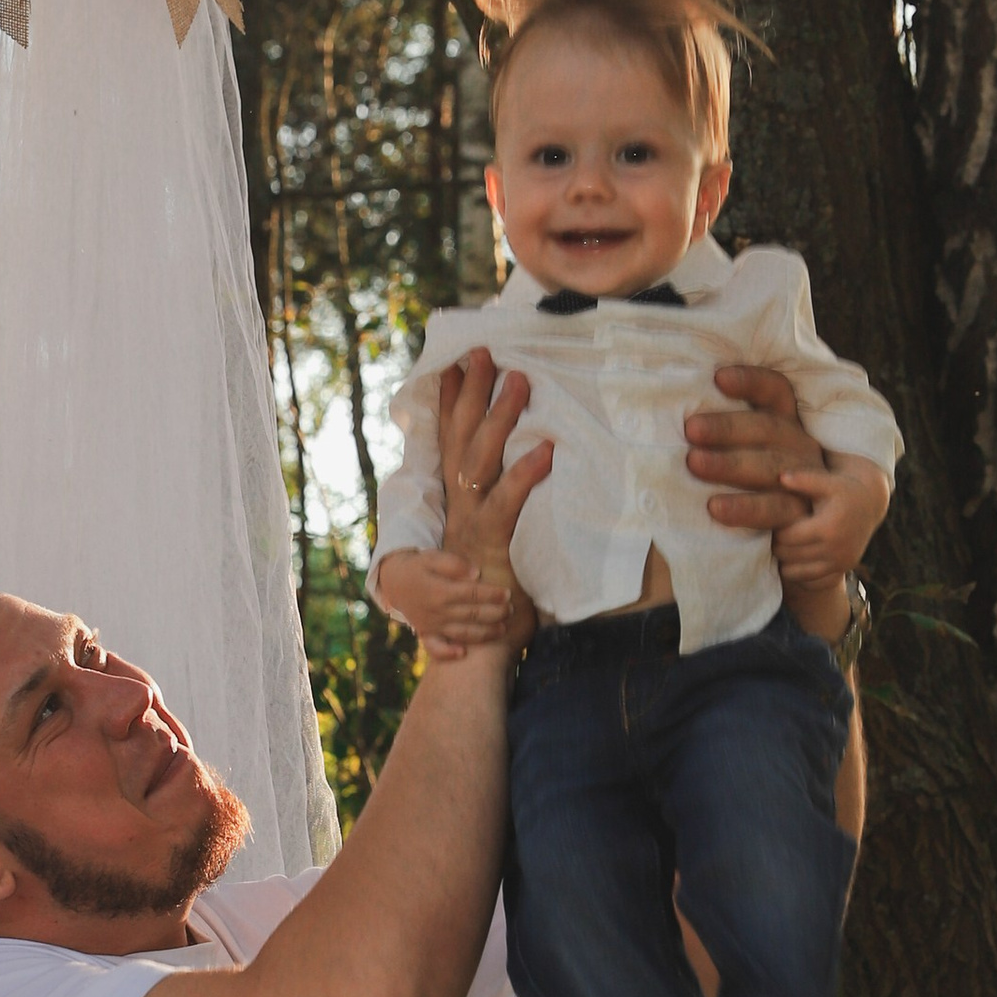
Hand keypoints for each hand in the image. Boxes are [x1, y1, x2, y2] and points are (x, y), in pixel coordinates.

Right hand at [372, 545, 513, 654]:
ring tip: (502, 630)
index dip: (492, 594)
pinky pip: (435, 648)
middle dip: (495, 614)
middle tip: (511, 611)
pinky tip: (463, 653)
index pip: (472, 594)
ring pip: (461, 633)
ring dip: (484, 634)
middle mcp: (436, 611)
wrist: (395, 582)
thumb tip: (476, 574)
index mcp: (439, 591)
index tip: (508, 593)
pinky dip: (447, 654)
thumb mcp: (433, 557)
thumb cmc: (420, 566)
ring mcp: (431, 625)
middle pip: (471, 615)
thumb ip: (454, 564)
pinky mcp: (427, 634)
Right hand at [434, 350, 550, 650]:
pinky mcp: (490, 543)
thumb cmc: (497, 593)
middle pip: (459, 436)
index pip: (450, 440)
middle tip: (483, 351)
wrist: (475, 645)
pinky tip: (546, 448)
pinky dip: (525, 474)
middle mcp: (458, 506)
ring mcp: (470, 522)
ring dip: (500, 416)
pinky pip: (506, 502)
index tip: (455, 362)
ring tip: (520, 380)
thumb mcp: (499, 541)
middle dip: (469, 391)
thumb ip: (508, 509)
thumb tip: (537, 473)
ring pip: (480, 458)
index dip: (451, 401)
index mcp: (458, 501)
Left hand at [683, 360, 821, 528]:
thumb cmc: (742, 484)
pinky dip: (746, 509)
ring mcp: (802, 482)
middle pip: (768, 429)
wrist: (779, 541)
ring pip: (771, 468)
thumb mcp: (736, 450)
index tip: (718, 378)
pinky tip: (715, 508)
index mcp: (784, 423)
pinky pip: (775, 511)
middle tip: (691, 429)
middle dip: (727, 428)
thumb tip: (661, 409)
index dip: (751, 381)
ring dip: (731, 465)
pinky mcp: (798, 516)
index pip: (775, 391)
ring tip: (694, 464)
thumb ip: (713, 432)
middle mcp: (797, 447)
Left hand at [773, 453, 889, 589]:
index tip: (775, 523)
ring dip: (787, 562)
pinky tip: (800, 560)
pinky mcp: (843, 569)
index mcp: (828, 527)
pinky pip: (813, 583)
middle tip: (777, 535)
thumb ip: (804, 479)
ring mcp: (841, 562)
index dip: (776, 531)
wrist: (870, 502)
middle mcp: (836, 549)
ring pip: (797, 574)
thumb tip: (781, 477)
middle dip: (778, 546)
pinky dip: (802, 575)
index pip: (787, 538)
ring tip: (787, 546)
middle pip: (789, 556)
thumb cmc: (842, 488)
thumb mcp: (826, 481)